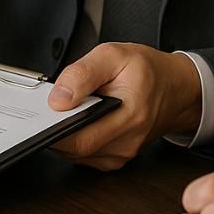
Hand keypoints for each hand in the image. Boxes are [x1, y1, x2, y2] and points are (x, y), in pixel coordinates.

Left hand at [47, 43, 202, 170]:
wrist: (173, 88)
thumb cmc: (147, 71)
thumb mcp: (113, 55)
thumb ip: (82, 74)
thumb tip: (58, 99)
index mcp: (130, 115)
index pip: (80, 138)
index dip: (54, 130)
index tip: (41, 117)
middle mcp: (127, 141)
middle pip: (74, 149)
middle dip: (55, 130)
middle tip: (49, 109)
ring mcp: (122, 153)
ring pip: (75, 154)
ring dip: (64, 135)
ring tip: (70, 111)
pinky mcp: (115, 158)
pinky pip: (83, 156)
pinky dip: (73, 140)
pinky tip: (78, 121)